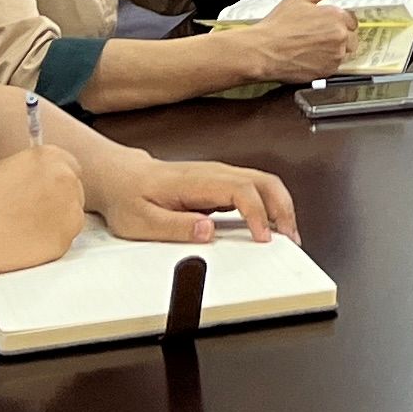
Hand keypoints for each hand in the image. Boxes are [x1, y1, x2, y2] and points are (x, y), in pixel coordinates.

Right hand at [0, 141, 86, 275]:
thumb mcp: (9, 168)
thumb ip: (36, 171)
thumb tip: (50, 180)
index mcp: (51, 156)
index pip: (70, 167)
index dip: (57, 183)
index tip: (46, 193)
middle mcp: (66, 179)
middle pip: (75, 193)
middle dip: (58, 204)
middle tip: (31, 216)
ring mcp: (69, 210)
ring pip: (72, 218)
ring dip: (56, 224)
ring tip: (22, 229)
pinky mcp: (65, 239)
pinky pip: (64, 241)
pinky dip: (49, 244)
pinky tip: (24, 243)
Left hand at [99, 157, 294, 246]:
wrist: (121, 177)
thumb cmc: (129, 198)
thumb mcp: (141, 221)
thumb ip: (175, 227)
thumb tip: (208, 231)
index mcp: (195, 181)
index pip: (241, 190)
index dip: (258, 214)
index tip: (263, 238)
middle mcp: (213, 173)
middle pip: (264, 181)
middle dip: (283, 209)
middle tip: (290, 238)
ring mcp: (219, 175)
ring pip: (264, 182)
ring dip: (282, 206)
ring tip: (287, 235)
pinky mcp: (221, 182)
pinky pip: (255, 188)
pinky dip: (271, 205)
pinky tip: (271, 225)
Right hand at [233, 0, 359, 82]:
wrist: (263, 51)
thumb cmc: (278, 25)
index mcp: (336, 15)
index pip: (351, 20)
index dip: (338, 22)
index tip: (325, 25)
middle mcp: (340, 36)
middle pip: (351, 37)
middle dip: (339, 36)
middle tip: (317, 37)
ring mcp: (335, 55)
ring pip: (344, 53)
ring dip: (334, 50)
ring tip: (312, 47)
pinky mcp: (328, 71)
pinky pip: (335, 66)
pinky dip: (326, 63)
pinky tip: (310, 57)